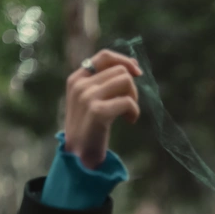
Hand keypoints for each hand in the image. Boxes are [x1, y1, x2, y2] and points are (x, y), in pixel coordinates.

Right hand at [63, 49, 142, 168]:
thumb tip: (132, 67)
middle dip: (131, 87)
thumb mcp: (90, 100)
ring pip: (126, 81)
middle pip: (120, 71)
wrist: (78, 156)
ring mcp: (87, 97)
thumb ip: (103, 83)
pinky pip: (128, 102)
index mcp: (76, 79)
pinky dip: (134, 112)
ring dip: (134, 98)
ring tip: (128, 113)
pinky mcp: (97, 111)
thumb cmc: (89, 129)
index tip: (137, 72)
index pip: (104, 56)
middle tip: (129, 105)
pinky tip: (130, 121)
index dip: (124, 61)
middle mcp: (80, 84)